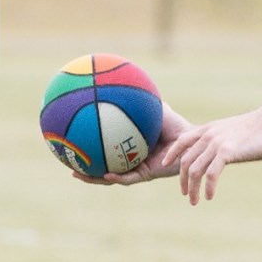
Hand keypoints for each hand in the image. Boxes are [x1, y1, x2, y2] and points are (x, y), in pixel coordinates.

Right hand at [72, 103, 189, 185]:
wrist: (192, 140)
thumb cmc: (175, 124)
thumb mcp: (153, 108)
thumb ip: (137, 100)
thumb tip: (120, 83)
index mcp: (129, 148)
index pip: (106, 151)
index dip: (89, 150)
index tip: (72, 145)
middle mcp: (131, 160)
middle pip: (102, 167)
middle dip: (86, 169)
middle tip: (69, 166)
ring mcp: (138, 169)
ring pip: (111, 177)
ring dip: (94, 178)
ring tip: (78, 174)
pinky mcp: (147, 175)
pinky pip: (128, 178)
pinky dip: (116, 177)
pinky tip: (105, 174)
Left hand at [161, 106, 261, 204]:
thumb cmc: (255, 127)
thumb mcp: (230, 129)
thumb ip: (218, 137)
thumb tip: (215, 150)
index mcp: (208, 129)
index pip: (182, 141)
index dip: (172, 153)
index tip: (165, 163)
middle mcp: (208, 135)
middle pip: (186, 161)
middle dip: (183, 180)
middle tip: (185, 194)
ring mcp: (216, 143)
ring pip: (195, 170)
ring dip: (192, 189)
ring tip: (194, 201)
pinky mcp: (226, 152)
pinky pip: (211, 174)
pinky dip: (209, 188)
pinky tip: (210, 196)